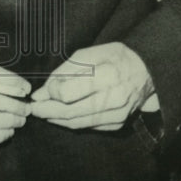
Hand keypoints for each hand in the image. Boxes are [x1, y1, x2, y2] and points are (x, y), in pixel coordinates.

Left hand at [29, 42, 154, 130]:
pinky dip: (71, 122)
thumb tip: (42, 92)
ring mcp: (117, 115)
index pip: (68, 93)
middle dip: (47, 110)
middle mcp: (114, 99)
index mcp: (107, 75)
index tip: (42, 89)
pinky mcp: (117, 124)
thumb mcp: (89, 54)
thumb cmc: (115, 57)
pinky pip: (88, 127)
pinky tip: (61, 115)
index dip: (51, 92)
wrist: (147, 72)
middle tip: (32, 108)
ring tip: (43, 111)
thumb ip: (64, 72)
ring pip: (77, 123)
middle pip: (70, 112)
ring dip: (56, 119)